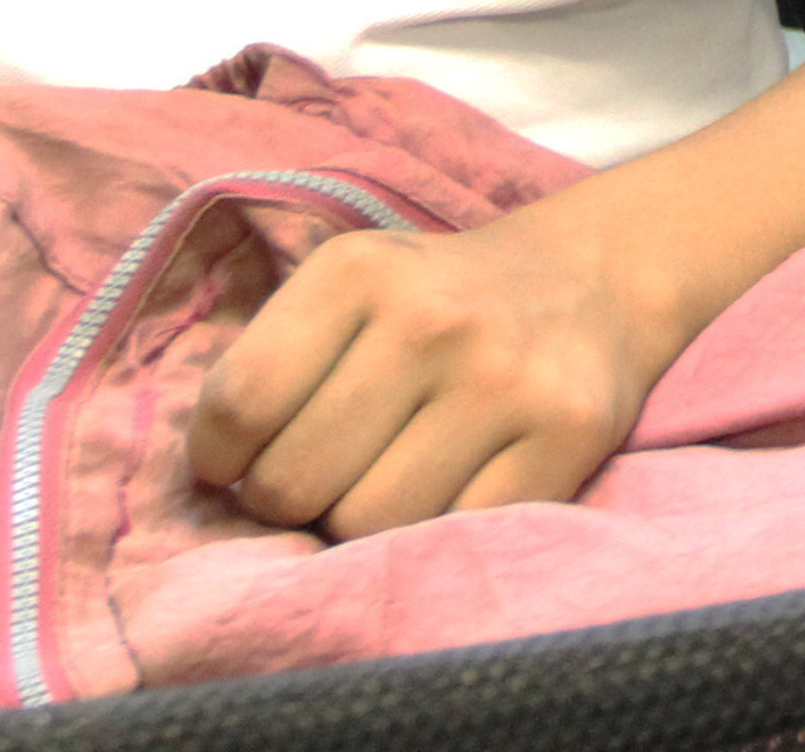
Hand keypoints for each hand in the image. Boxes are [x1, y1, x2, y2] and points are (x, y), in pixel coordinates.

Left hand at [186, 197, 684, 540]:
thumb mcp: (352, 285)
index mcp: (358, 270)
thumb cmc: (439, 297)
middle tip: (321, 479)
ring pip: (372, 523)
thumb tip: (212, 483)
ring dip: (363, 523)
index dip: (220, 459)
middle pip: (296, 482)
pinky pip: (458, 534)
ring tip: (386, 482)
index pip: (239, 404)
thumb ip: (276, 361)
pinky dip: (440, 533)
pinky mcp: (568, 433)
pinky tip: (448, 491)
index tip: (241, 462)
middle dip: (290, 500)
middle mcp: (431, 320)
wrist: (593, 275)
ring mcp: (505, 379)